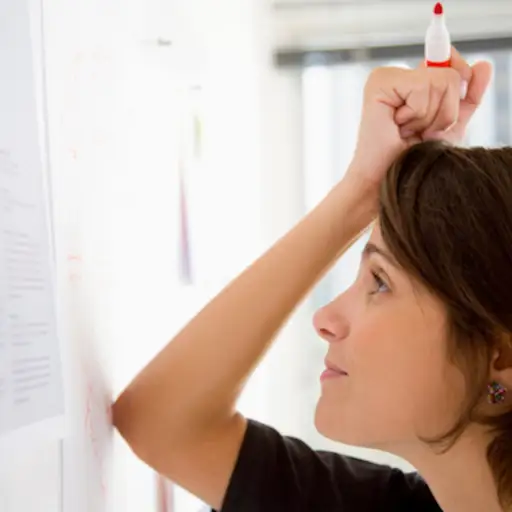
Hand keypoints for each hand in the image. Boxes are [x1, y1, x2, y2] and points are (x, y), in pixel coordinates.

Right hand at [347, 47, 491, 193]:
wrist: (386, 180)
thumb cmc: (411, 159)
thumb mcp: (449, 127)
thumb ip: (467, 97)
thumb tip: (483, 65)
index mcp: (412, 82)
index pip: (452, 66)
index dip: (456, 93)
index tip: (436, 123)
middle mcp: (399, 75)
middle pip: (451, 76)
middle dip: (443, 113)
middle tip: (418, 132)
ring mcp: (387, 76)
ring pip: (440, 81)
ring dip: (428, 117)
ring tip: (406, 131)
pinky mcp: (379, 81)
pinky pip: (422, 87)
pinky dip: (416, 114)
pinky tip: (397, 126)